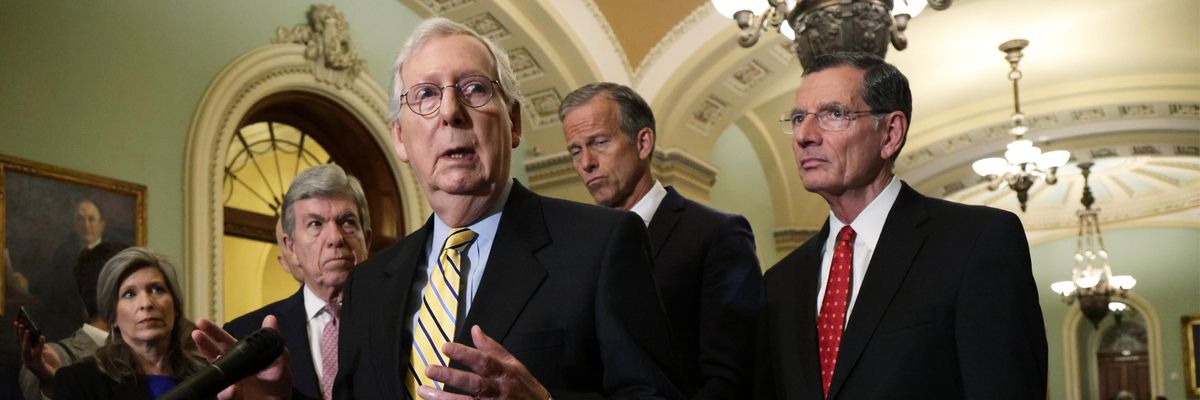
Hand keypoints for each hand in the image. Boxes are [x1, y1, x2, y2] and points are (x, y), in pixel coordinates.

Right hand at [14, 320, 59, 381]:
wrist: (55, 377)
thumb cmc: (50, 363)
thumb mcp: (45, 351)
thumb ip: (41, 344)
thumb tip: (38, 334)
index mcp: (27, 353)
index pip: (21, 341)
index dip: (18, 332)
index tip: (17, 321)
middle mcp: (26, 357)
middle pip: (21, 344)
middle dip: (20, 333)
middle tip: (20, 323)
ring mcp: (30, 362)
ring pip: (25, 349)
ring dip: (26, 339)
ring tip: (27, 329)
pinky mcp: (37, 365)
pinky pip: (38, 353)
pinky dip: (40, 345)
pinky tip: (42, 337)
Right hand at [192, 316, 291, 399]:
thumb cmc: (277, 380)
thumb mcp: (280, 358)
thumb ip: (273, 340)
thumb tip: (270, 319)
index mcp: (242, 355)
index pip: (225, 341)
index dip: (214, 332)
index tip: (202, 323)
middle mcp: (232, 367)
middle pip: (213, 354)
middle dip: (204, 344)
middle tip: (196, 333)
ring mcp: (230, 382)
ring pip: (216, 374)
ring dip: (214, 369)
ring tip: (216, 361)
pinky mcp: (231, 397)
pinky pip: (225, 395)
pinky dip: (227, 393)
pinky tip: (232, 390)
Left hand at [419, 325, 549, 399]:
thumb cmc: (523, 386)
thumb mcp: (513, 364)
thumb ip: (492, 348)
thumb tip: (475, 330)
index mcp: (504, 372)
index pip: (483, 361)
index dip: (464, 354)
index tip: (445, 346)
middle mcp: (498, 390)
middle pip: (473, 384)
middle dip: (451, 377)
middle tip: (429, 369)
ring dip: (444, 399)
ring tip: (424, 391)